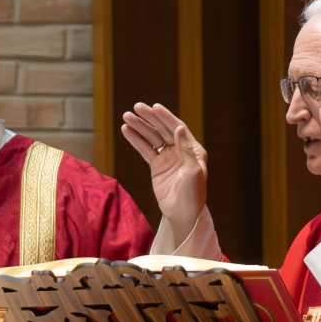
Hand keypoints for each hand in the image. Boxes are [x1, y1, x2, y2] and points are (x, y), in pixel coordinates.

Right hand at [121, 103, 207, 245]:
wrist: (183, 213)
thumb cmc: (193, 194)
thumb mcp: (193, 171)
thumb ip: (185, 149)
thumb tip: (179, 128)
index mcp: (193, 149)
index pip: (178, 128)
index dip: (166, 117)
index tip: (155, 108)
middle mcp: (180, 150)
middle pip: (163, 129)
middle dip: (150, 118)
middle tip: (136, 107)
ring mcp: (168, 157)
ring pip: (152, 138)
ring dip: (140, 127)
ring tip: (127, 116)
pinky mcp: (157, 166)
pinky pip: (145, 149)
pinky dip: (136, 140)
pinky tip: (126, 130)